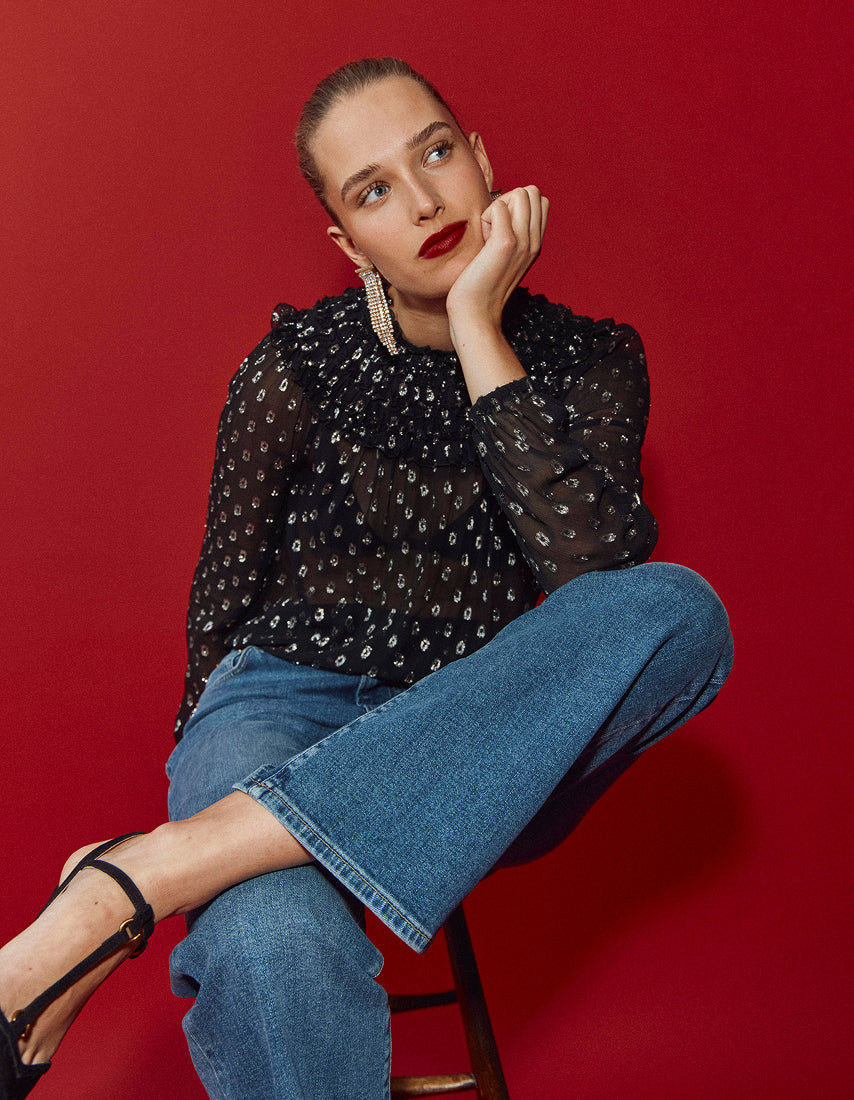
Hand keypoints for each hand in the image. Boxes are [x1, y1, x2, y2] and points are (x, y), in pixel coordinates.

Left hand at [446, 185, 548, 334]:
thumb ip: (509, 233)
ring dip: (499, 207)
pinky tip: (483, 240)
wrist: (476, 313)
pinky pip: (499, 206)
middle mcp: (534, 242)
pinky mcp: (505, 244)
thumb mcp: (502, 256)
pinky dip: (487, 216)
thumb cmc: (480, 285)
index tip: (501, 228)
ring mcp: (523, 242)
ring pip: (521, 193)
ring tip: (489, 234)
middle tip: (494, 228)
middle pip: (533, 192)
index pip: (540, 201)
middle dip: (509, 201)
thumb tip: (500, 209)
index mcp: (536, 244)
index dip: (517, 205)